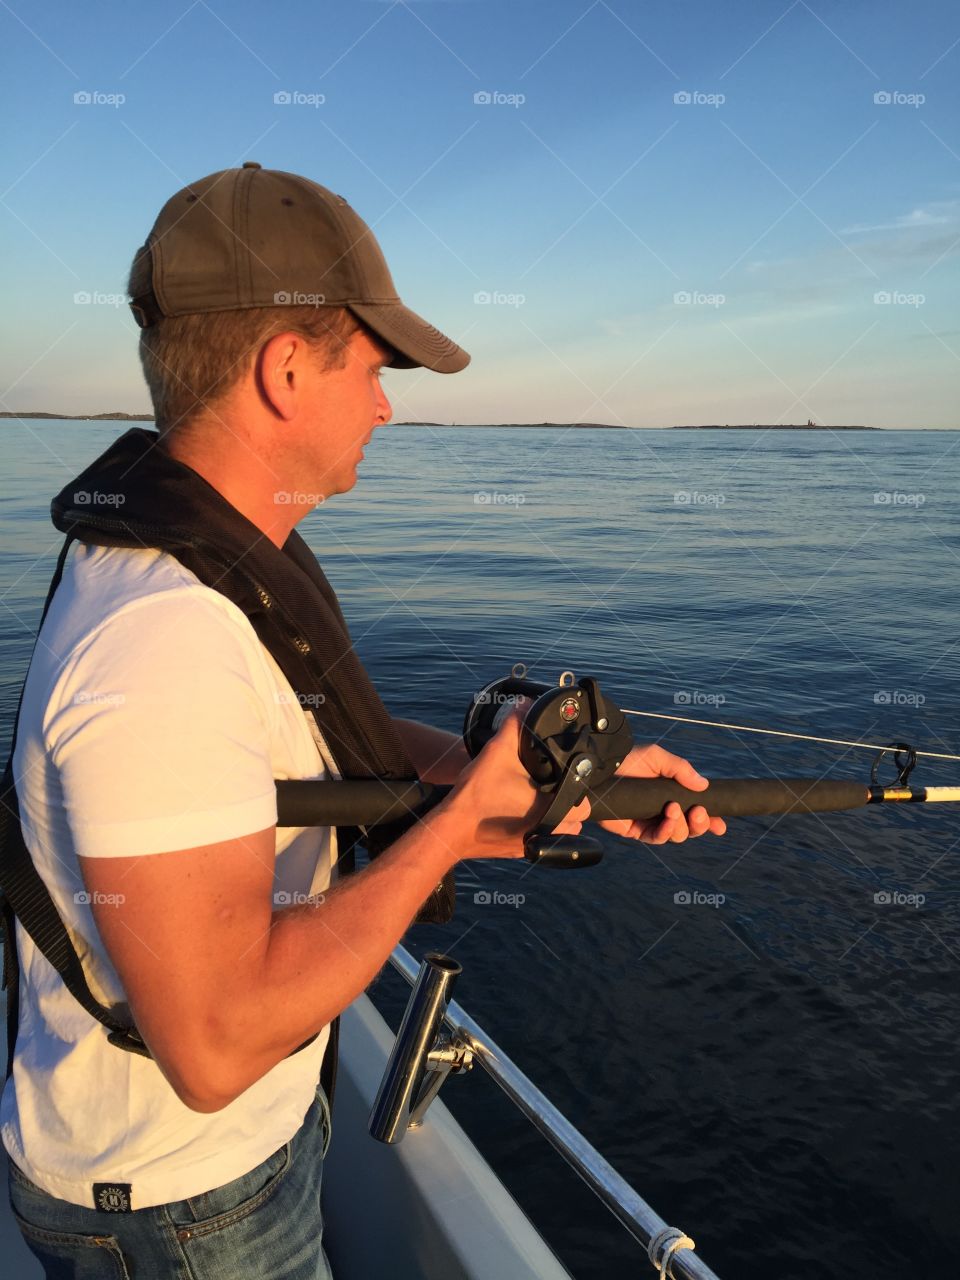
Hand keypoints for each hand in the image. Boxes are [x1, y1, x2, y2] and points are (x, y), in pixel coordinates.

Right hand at [443, 705, 589, 860]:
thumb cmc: (476, 795)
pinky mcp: (521, 852)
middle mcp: (549, 831)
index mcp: (552, 809)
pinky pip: (541, 840)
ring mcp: (535, 846)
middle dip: (568, 802)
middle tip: (550, 785)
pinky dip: (536, 828)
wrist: (451, 828)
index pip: (585, 803)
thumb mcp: (498, 751)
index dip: (579, 787)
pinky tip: (518, 813)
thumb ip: (515, 725)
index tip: (564, 777)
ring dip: (555, 817)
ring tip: (537, 799)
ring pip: (560, 832)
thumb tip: (523, 705)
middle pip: (576, 818)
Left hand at [597, 743, 726, 844]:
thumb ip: (680, 769)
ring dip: (682, 826)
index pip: (696, 810)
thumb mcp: (657, 758)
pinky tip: (667, 820)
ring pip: (676, 835)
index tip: (721, 824)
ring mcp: (651, 821)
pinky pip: (657, 838)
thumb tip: (703, 784)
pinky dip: (666, 832)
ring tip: (673, 810)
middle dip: (700, 824)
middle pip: (690, 828)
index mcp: (672, 793)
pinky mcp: (636, 831)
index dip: (710, 819)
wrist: (600, 771)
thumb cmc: (627, 761)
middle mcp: (663, 809)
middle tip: (698, 813)